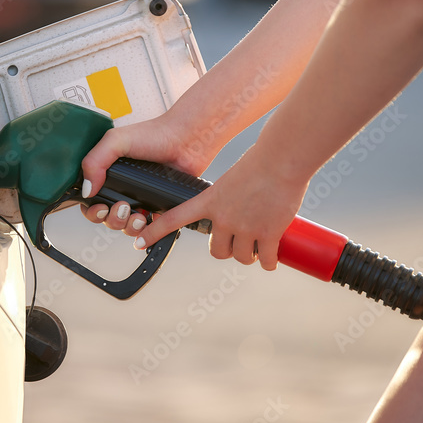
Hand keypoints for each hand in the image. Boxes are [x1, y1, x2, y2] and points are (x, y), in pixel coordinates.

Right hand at [79, 113, 214, 233]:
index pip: (90, 200)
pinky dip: (147, 229)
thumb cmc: (154, 134)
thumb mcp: (116, 141)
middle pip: (106, 217)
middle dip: (111, 219)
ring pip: (125, 226)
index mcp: (108, 173)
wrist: (187, 140)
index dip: (91, 210)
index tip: (100, 207)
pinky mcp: (158, 206)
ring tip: (137, 216)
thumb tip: (86, 190)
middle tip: (122, 208)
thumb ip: (95, 161)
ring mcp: (140, 198)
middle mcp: (122, 187)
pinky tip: (149, 219)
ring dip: (128, 227)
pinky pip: (148, 227)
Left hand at [132, 144, 309, 270]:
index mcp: (210, 201)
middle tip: (237, 241)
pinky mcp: (268, 234)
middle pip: (216, 251)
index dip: (155, 232)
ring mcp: (246, 228)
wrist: (282, 160)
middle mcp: (224, 218)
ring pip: (242, 258)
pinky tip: (270, 259)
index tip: (140, 243)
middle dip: (226, 249)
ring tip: (257, 246)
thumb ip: (224, 199)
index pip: (174, 218)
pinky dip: (268, 262)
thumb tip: (232, 214)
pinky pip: (265, 260)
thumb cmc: (260, 163)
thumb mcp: (230, 180)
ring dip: (249, 256)